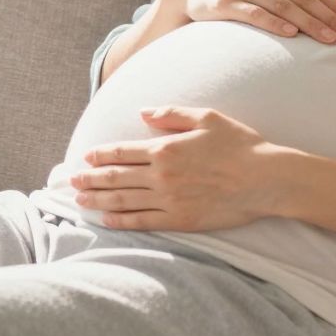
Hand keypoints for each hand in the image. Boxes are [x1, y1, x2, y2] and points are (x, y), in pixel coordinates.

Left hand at [70, 107, 288, 230]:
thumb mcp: (206, 117)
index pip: (122, 151)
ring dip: (98, 199)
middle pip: (116, 177)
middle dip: (90, 178)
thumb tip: (143, 114)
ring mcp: (170, 199)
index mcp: (166, 148)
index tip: (85, 156)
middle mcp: (162, 175)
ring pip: (124, 200)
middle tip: (70, 181)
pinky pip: (144, 221)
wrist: (265, 179)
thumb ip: (171, 114)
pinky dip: (122, 220)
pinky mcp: (181, 220)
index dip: (100, 154)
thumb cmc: (239, 144)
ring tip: (79, 200)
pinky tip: (107, 219)